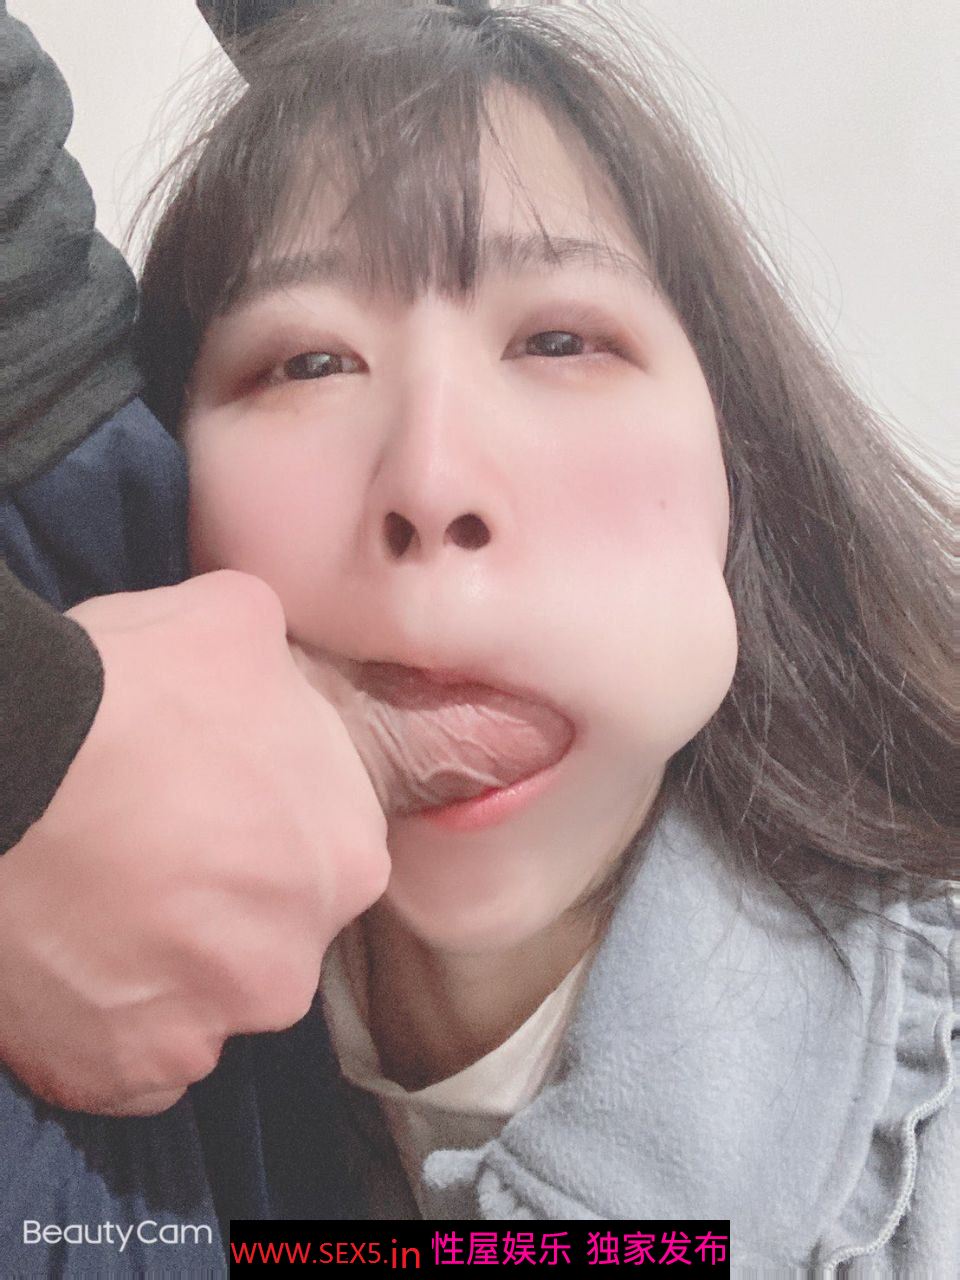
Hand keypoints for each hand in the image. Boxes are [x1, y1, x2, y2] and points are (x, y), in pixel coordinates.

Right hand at [0, 571, 388, 1114]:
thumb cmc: (127, 691)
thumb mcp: (239, 626)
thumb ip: (286, 674)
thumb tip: (277, 683)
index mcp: (347, 860)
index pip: (324, 851)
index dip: (264, 824)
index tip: (207, 804)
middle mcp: (294, 962)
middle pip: (266, 934)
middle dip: (220, 901)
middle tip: (147, 851)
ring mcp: (206, 1029)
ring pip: (201, 999)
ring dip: (162, 964)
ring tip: (96, 902)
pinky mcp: (120, 1074)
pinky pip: (130, 1058)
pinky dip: (105, 1022)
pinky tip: (72, 962)